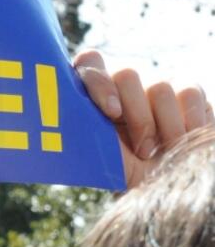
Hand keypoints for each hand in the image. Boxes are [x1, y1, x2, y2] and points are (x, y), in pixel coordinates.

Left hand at [76, 50, 213, 188]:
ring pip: (160, 87)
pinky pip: (189, 93)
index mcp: (91, 94)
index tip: (112, 113)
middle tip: (141, 150)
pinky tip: (180, 143)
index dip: (99, 81)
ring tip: (159, 153)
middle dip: (136, 117)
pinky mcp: (186, 93)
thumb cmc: (120, 171)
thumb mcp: (95, 157)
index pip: (89, 63)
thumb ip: (81, 134)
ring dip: (162, 128)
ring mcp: (154, 86)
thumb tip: (58, 127)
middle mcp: (121, 85)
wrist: (159, 183)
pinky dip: (188, 122)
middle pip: (126, 75)